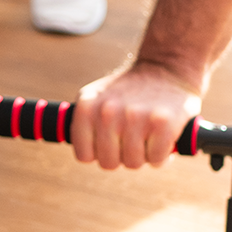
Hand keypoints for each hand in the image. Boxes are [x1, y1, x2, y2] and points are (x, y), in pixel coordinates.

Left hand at [70, 61, 202, 169]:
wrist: (166, 67)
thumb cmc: (130, 90)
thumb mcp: (97, 97)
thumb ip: (84, 121)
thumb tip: (65, 144)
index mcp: (86, 106)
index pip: (84, 155)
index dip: (99, 153)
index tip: (110, 142)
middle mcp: (107, 111)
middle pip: (109, 163)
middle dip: (122, 156)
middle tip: (132, 138)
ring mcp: (135, 117)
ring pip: (133, 163)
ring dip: (144, 155)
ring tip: (148, 134)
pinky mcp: (163, 124)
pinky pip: (156, 160)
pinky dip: (163, 155)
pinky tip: (163, 137)